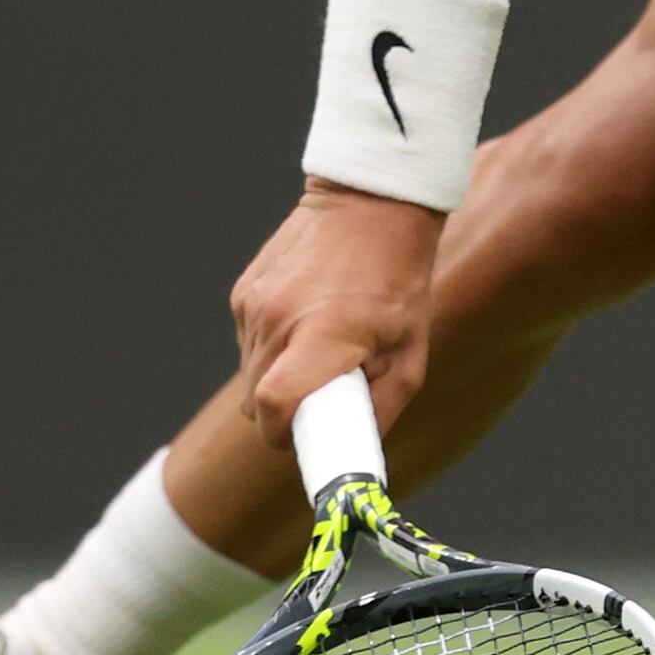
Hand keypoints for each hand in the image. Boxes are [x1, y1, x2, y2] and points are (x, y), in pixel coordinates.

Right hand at [228, 182, 442, 440]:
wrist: (371, 204)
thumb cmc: (399, 280)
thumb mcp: (410, 349)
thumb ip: (381, 406)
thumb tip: (358, 451)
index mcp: (324, 334)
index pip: (273, 406)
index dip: (284, 434)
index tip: (304, 438)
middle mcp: (278, 320)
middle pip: (255, 402)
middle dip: (286, 413)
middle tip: (323, 398)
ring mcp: (254, 304)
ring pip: (250, 375)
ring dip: (279, 378)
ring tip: (322, 349)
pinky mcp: (243, 293)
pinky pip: (249, 343)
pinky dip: (273, 348)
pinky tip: (306, 321)